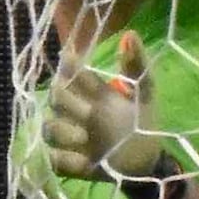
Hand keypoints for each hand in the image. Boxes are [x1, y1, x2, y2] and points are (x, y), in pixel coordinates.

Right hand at [39, 38, 170, 184]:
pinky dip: (64, 160)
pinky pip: (55, 160)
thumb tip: (130, 34)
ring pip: (50, 129)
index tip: (70, 61)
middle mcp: (79, 113)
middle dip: (63, 99)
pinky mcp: (73, 164)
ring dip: (63, 131)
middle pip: (55, 98)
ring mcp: (74, 139)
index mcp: (95, 93)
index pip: (72, 73)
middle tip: (84, 109)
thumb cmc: (144, 121)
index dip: (69, 66)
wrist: (149, 160)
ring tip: (84, 138)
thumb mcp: (146, 92)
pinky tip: (83, 160)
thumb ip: (137, 64)